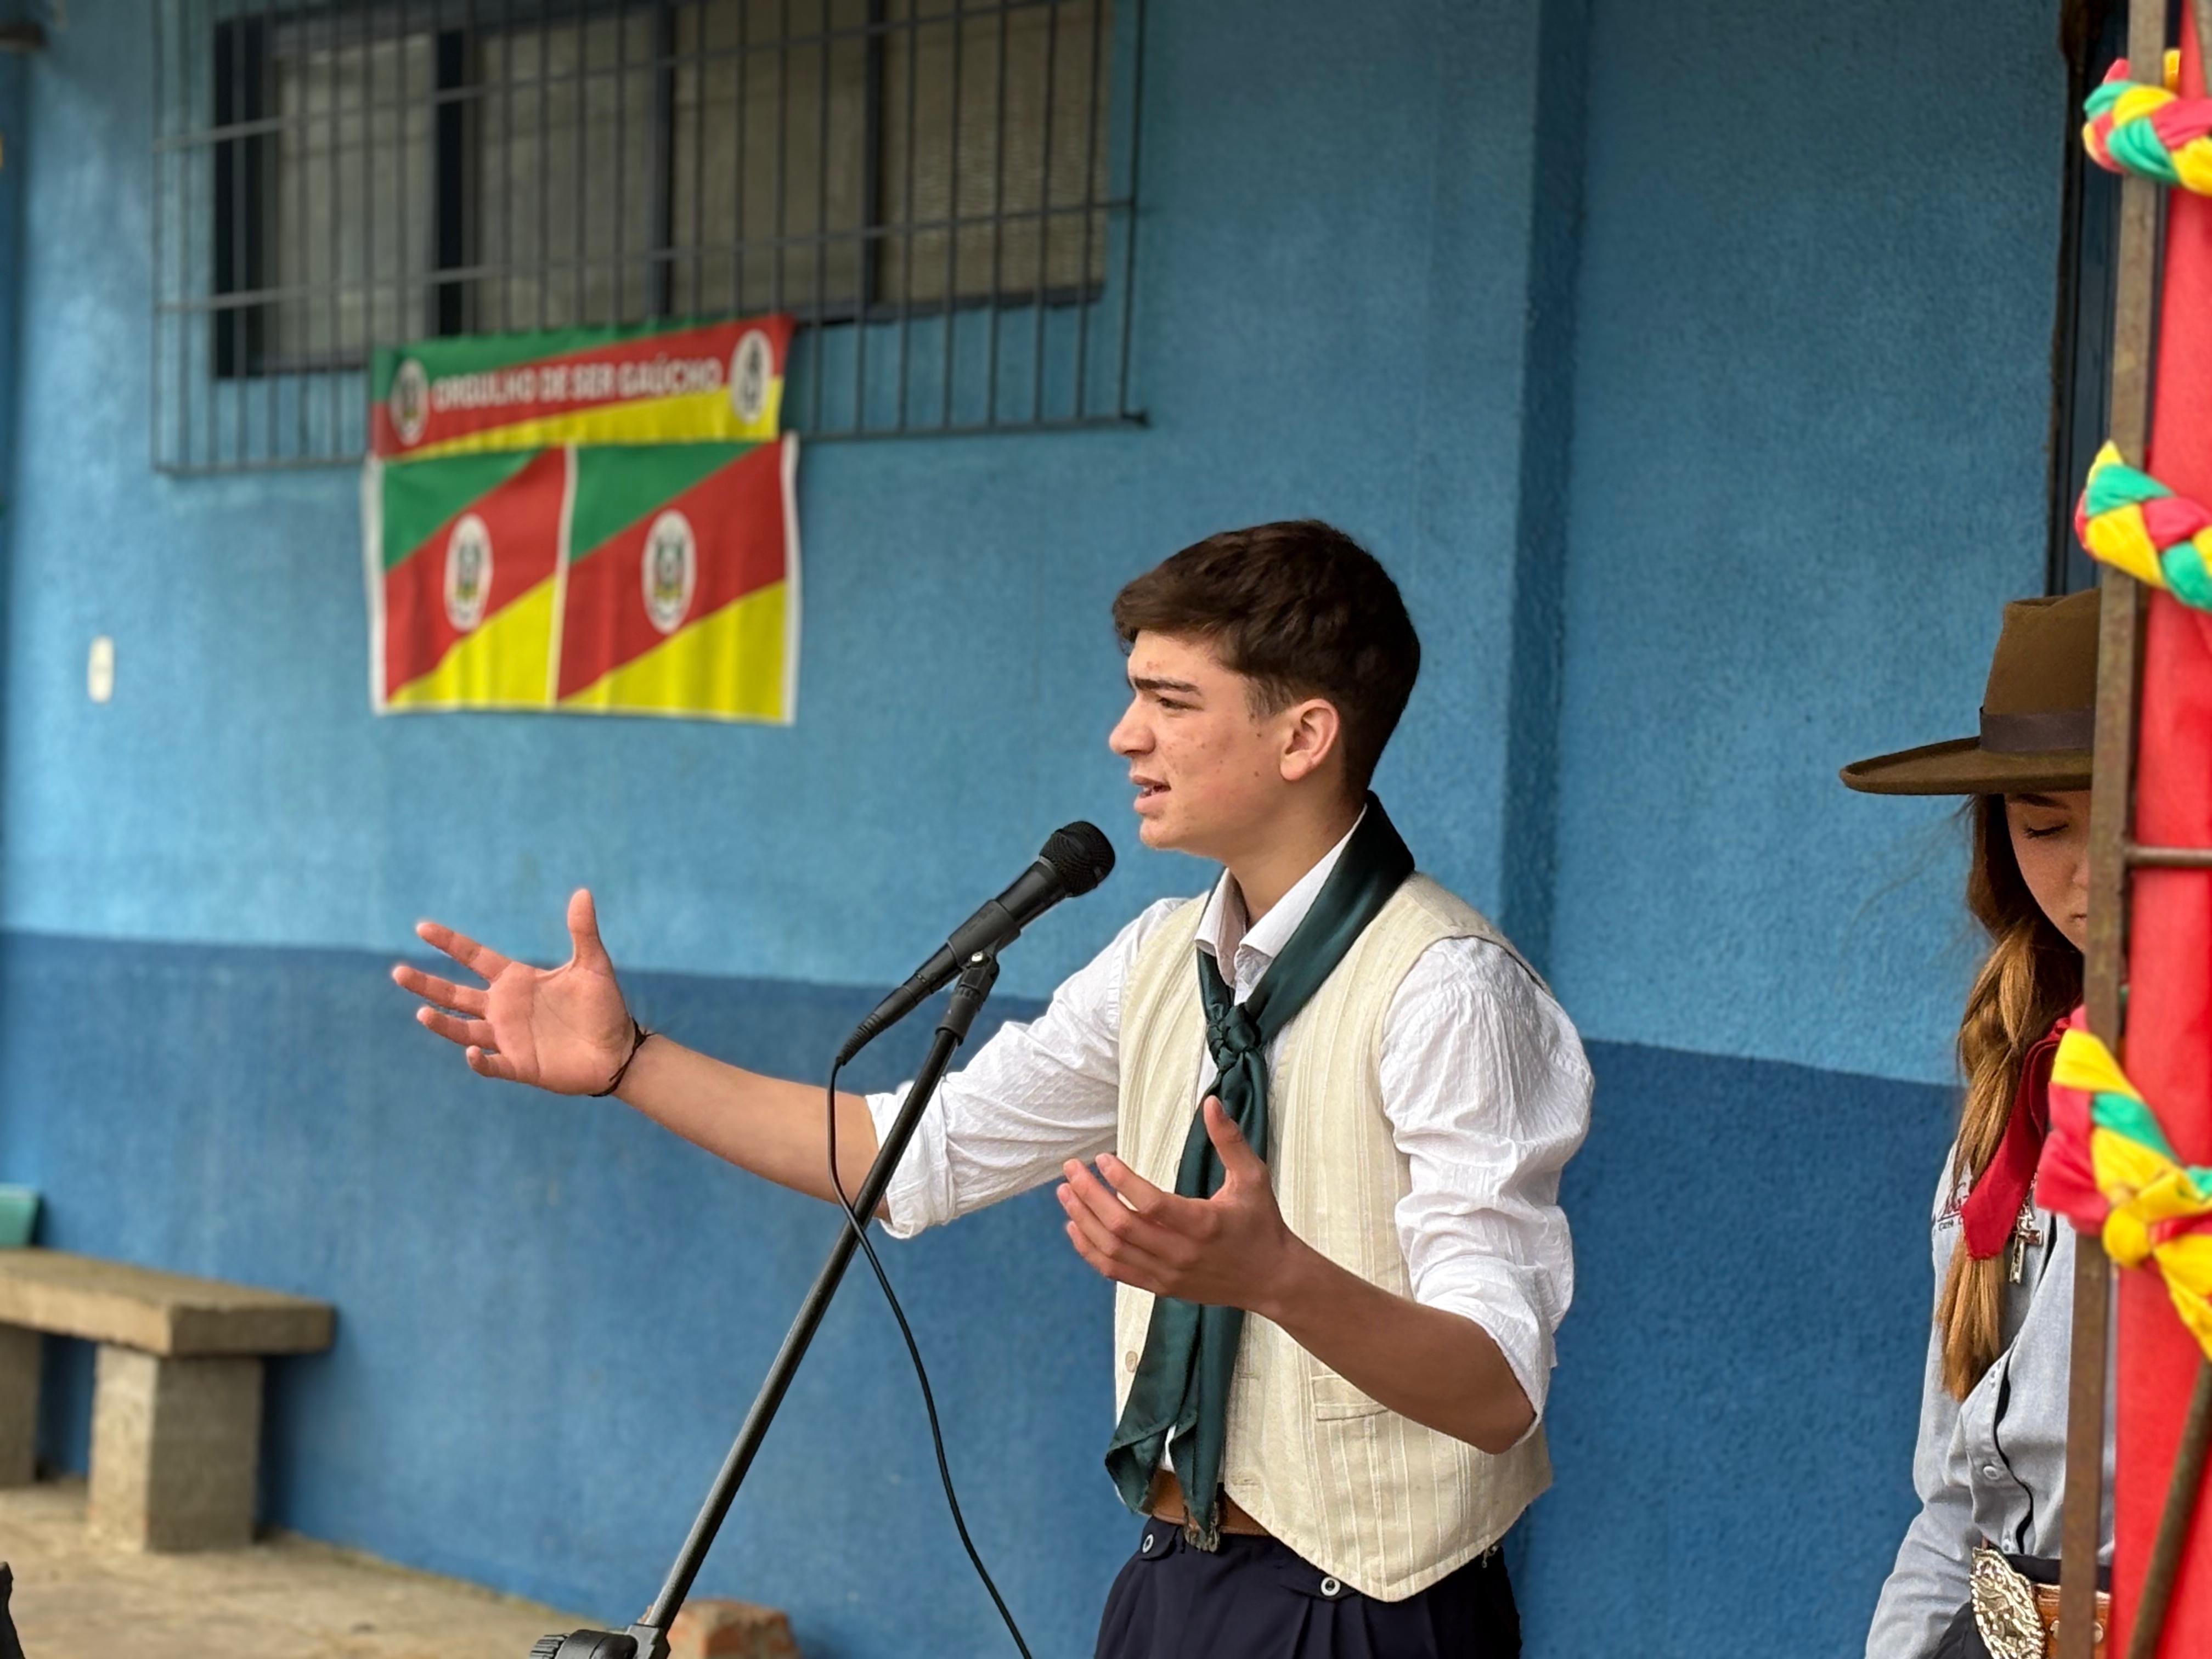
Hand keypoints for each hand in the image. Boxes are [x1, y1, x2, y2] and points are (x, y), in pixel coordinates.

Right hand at [392, 888, 634, 1092]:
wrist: (619, 1051)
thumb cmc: (604, 1006)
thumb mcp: (593, 965)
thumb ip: (583, 931)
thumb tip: (583, 892)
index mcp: (517, 980)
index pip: (475, 957)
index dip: (450, 943)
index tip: (421, 927)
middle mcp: (505, 1008)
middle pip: (456, 994)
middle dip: (427, 984)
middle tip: (398, 972)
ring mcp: (509, 1038)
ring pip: (464, 1028)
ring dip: (443, 1023)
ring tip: (422, 1012)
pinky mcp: (520, 1065)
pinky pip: (492, 1064)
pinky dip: (479, 1060)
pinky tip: (471, 1052)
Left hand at [1057, 1097, 1301, 1315]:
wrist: (1271, 1279)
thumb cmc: (1261, 1223)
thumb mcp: (1253, 1177)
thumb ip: (1230, 1140)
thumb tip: (1211, 1102)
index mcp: (1203, 1224)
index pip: (1151, 1204)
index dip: (1122, 1181)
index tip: (1103, 1157)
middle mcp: (1181, 1253)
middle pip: (1121, 1226)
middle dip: (1089, 1195)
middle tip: (1071, 1168)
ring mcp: (1167, 1274)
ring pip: (1112, 1250)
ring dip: (1083, 1220)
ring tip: (1065, 1192)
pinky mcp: (1160, 1287)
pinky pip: (1115, 1271)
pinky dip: (1089, 1250)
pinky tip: (1074, 1227)